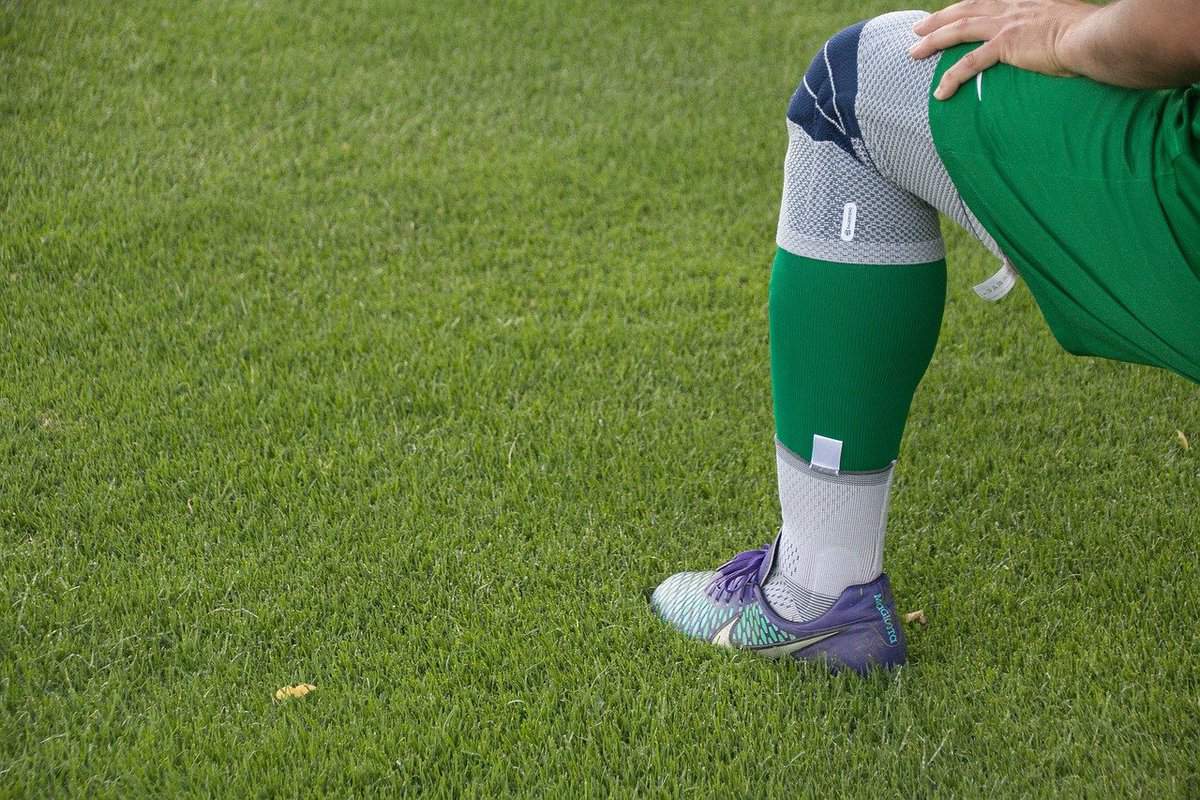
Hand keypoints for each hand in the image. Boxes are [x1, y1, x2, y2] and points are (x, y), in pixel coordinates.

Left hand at [909, 0, 1099, 98]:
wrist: (1097, 35)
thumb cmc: (1092, 33)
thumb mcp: (1070, 19)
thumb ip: (1054, 25)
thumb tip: (1056, 37)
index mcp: (1027, 0)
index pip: (987, 0)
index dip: (965, 7)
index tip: (950, 13)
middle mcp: (1013, 6)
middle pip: (966, 10)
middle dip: (938, 19)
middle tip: (918, 28)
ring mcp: (1007, 24)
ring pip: (959, 31)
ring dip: (933, 41)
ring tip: (913, 52)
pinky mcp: (1006, 45)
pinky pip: (969, 64)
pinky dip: (951, 78)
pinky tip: (939, 92)